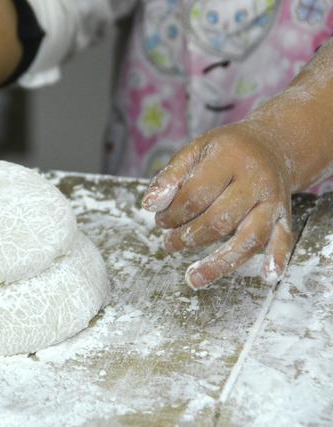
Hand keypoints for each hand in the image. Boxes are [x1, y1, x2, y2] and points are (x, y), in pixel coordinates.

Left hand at [142, 122, 292, 288]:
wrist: (271, 146)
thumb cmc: (223, 152)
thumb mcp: (194, 151)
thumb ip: (170, 176)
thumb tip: (150, 205)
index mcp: (230, 159)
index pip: (196, 195)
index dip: (172, 213)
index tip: (160, 221)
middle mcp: (256, 180)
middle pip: (220, 219)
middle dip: (189, 237)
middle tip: (170, 243)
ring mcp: (273, 201)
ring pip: (249, 237)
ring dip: (219, 262)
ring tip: (193, 278)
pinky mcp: (285, 216)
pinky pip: (284, 240)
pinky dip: (277, 259)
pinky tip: (268, 277)